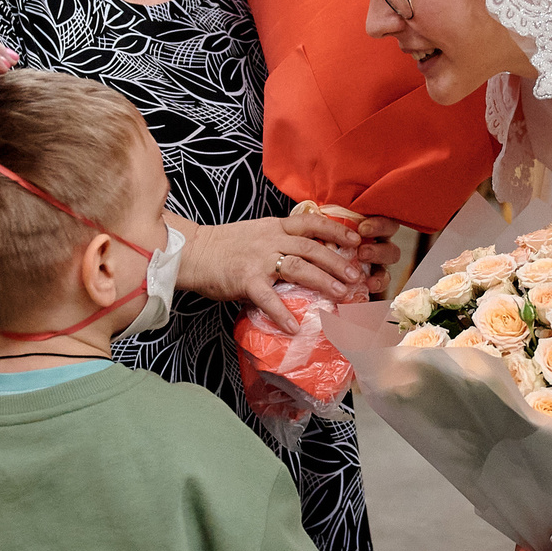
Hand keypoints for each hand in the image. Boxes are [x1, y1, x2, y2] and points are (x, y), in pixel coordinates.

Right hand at [175, 213, 398, 332]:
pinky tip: (295, 327)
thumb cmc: (225, 246)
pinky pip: (268, 298)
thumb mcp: (257, 233)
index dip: (337, 231)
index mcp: (275, 227)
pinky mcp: (245, 279)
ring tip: (340, 294)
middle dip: (338, 262)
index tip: (358, 241)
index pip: (312, 223)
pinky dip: (283, 313)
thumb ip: (280, 242)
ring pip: (299, 267)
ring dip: (322, 281)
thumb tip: (309, 258)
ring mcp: (259, 259)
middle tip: (356, 277)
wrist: (193, 251)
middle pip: (312, 248)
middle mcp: (271, 239)